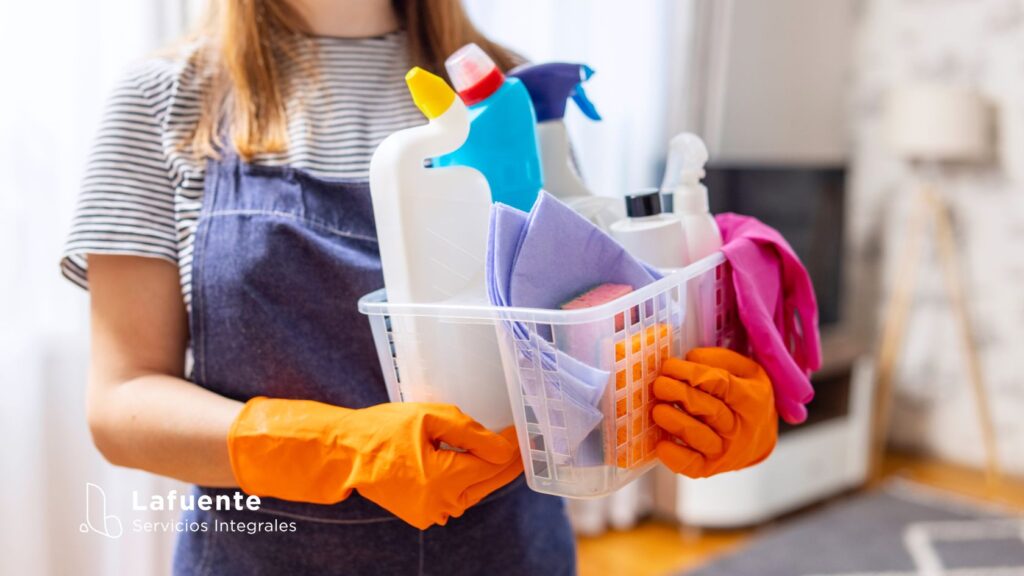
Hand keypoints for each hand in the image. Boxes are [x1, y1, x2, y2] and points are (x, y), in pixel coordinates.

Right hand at [228, 399, 521, 528]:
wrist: (345, 454)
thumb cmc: (383, 430)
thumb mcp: (429, 418)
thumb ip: (471, 433)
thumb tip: (504, 447)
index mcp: (443, 479)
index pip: (493, 466)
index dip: (512, 448)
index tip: (525, 431)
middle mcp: (441, 503)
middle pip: (489, 482)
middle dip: (507, 461)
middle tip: (523, 441)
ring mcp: (433, 513)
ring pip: (475, 491)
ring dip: (489, 472)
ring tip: (505, 450)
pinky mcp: (425, 515)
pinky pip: (458, 496)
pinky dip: (469, 481)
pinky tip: (476, 462)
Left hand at [652, 348, 776, 477]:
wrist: (759, 438)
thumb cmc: (745, 396)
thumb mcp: (745, 370)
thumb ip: (719, 359)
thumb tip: (688, 359)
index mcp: (751, 398)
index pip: (721, 384)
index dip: (692, 374)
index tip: (669, 366)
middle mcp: (741, 428)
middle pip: (710, 410)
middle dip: (681, 395)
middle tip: (659, 385)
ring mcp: (727, 450)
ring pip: (700, 437)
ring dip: (676, 422)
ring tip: (658, 410)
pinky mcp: (711, 468)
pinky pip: (692, 466)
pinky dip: (676, 457)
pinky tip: (661, 445)